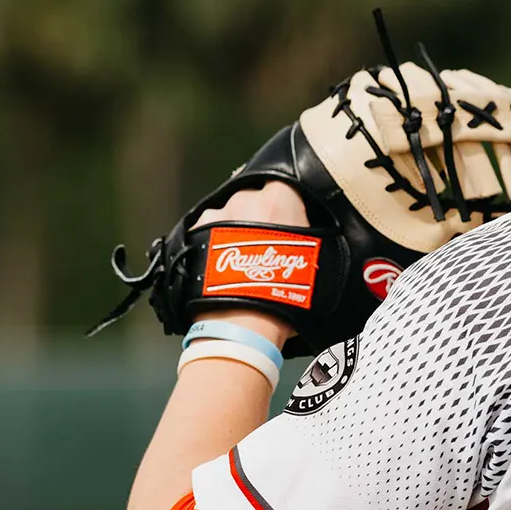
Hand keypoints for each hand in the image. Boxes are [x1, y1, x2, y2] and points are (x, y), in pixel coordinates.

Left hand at [190, 181, 306, 347]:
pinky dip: (214, 244)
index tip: (289, 217)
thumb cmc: (284, 298)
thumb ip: (312, 239)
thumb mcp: (316, 264)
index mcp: (279, 200)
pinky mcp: (194, 235)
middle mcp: (244, 200)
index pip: (285, 184)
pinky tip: (222, 266)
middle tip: (265, 246)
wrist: (240, 326)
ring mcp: (215, 216)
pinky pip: (207, 231)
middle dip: (259, 217)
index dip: (287, 202)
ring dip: (234, 230)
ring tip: (241, 261)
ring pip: (228, 215)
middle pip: (253, 198)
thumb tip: (312, 238)